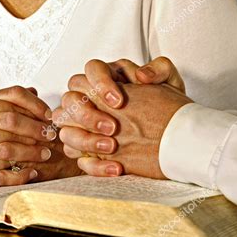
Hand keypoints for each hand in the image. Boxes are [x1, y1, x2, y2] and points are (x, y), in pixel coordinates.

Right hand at [0, 85, 56, 185]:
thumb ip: (8, 102)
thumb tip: (32, 91)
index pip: (10, 95)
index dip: (32, 104)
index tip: (50, 114)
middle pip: (7, 121)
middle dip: (33, 129)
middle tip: (51, 135)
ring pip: (3, 148)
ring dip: (28, 152)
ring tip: (45, 155)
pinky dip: (16, 174)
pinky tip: (32, 173)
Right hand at [54, 57, 191, 177]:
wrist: (171, 134)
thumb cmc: (165, 105)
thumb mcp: (170, 84)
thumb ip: (161, 69)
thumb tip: (142, 75)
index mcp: (106, 78)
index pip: (91, 70)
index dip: (99, 84)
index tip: (118, 101)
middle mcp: (88, 99)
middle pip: (69, 100)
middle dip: (88, 115)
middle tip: (112, 127)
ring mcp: (82, 125)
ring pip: (65, 129)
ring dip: (85, 140)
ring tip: (111, 147)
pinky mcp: (85, 149)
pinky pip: (77, 157)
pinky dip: (94, 165)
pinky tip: (115, 167)